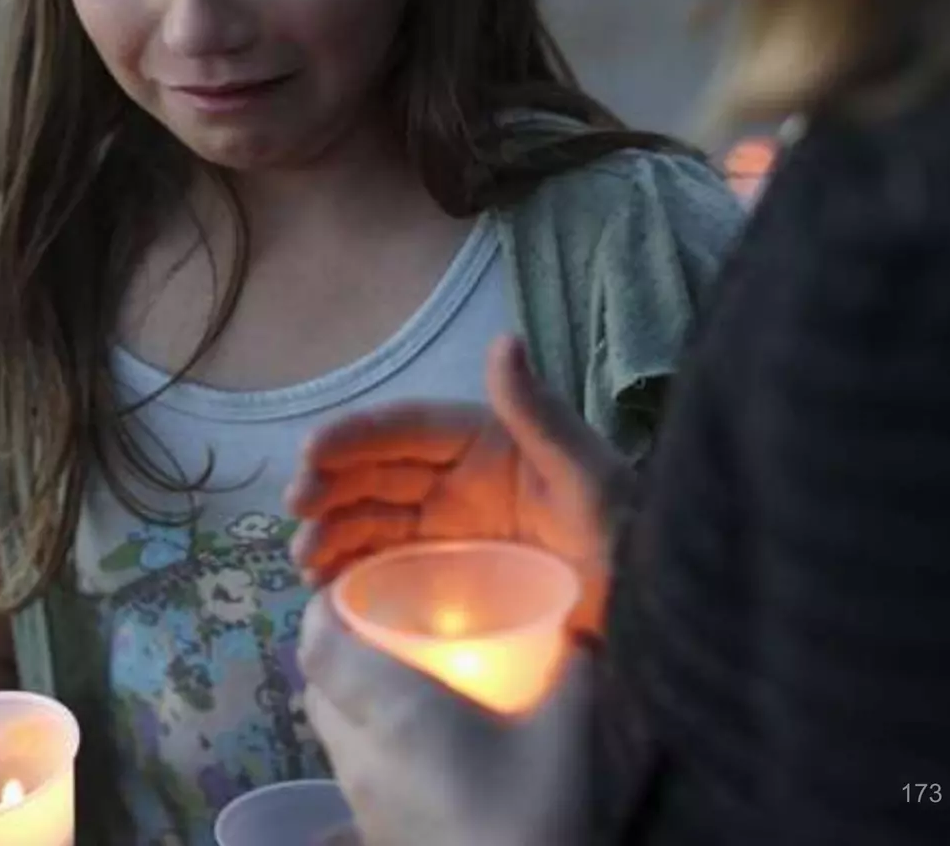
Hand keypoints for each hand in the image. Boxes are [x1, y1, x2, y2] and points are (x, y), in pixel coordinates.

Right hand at [286, 336, 622, 629]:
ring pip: (373, 521)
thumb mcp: (586, 473)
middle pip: (377, 475)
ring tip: (304, 560)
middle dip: (329, 487)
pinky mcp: (451, 577)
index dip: (354, 438)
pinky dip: (353, 573)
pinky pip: (390, 567)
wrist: (654, 608)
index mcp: (484, 441)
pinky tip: (326, 588)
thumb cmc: (626, 532)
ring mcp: (451, 530)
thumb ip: (538, 413)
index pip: (404, 431)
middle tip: (295, 511)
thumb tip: (503, 341)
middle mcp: (458, 480)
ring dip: (332, 533)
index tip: (310, 452)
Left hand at [300, 595, 592, 845]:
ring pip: (335, 735)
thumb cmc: (532, 817)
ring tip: (411, 689)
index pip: (316, 644)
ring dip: (356, 704)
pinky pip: (358, 775)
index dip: (322, 609)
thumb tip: (584, 633)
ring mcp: (361, 803)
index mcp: (388, 708)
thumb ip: (575, 670)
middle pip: (318, 688)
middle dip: (341, 652)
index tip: (354, 589)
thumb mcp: (568, 735)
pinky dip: (376, 749)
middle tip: (389, 631)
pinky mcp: (376, 836)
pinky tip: (430, 755)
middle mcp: (358, 752)